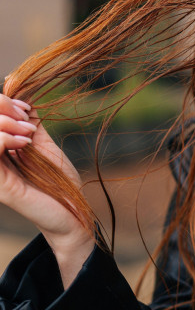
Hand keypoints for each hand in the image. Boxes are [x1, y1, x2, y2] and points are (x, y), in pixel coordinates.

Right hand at [0, 94, 93, 285]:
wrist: (73, 210)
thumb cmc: (58, 180)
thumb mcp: (43, 145)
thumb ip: (30, 124)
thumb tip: (23, 100)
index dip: (1, 103)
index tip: (26, 108)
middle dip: (1, 109)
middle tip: (26, 117)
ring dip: (4, 123)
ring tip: (28, 131)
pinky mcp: (0, 185)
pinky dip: (4, 139)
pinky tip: (24, 141)